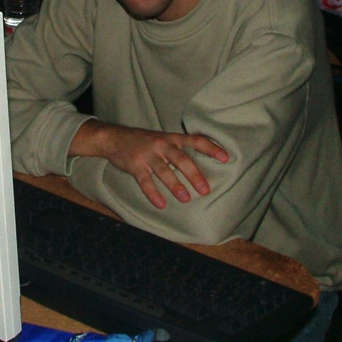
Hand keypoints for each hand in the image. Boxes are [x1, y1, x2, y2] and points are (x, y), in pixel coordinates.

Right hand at [69, 120, 228, 208]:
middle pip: (181, 159)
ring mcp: (147, 155)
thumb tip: (200, 165)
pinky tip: (160, 204)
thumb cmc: (143, 141)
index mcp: (171, 138)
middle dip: (194, 175)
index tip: (226, 158)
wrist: (114, 138)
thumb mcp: (162, 139)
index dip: (211, 148)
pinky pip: (145, 181)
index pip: (195, 140)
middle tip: (205, 190)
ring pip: (164, 171)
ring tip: (185, 198)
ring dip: (175, 185)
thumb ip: (178, 149)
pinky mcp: (135, 165)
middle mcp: (162, 145)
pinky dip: (153, 193)